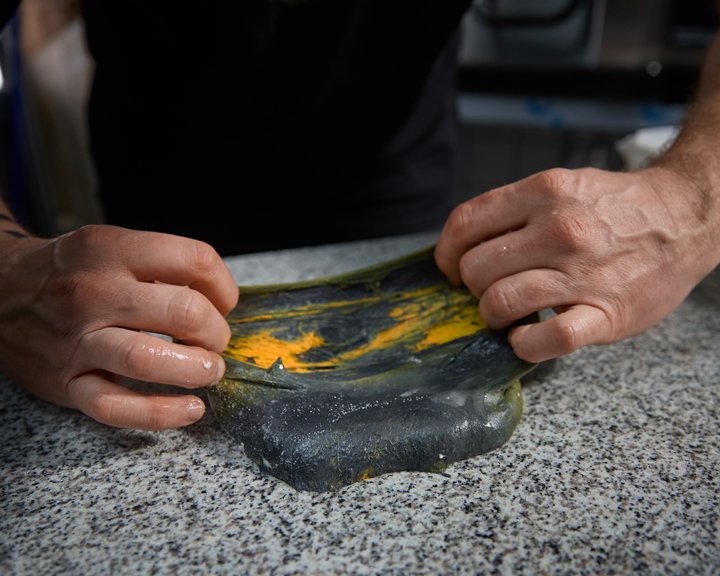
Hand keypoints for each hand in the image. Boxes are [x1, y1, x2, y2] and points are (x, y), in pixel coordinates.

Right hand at [0, 225, 238, 429]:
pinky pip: (117, 408)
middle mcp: (94, 292)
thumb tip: (220, 300)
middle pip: (184, 312)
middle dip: (216, 332)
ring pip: (150, 360)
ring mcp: (77, 340)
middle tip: (214, 340)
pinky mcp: (65, 383)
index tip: (224, 302)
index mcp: (112, 250)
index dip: (224, 286)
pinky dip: (162, 413)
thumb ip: (162, 266)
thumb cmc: (71, 273)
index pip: (195, 260)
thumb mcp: (111, 247)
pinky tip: (190, 408)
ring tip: (208, 371)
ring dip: (197, 370)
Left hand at [435, 166, 719, 361]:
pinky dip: (525, 345)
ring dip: (491, 315)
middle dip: (471, 286)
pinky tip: (524, 339)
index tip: (450, 268)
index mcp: (543, 193)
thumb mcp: (562, 186)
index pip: (464, 224)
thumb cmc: (614, 208)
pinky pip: (548, 339)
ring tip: (505, 315)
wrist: (684, 219)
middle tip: (487, 290)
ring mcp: (582, 273)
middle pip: (475, 268)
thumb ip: (514, 211)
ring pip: (500, 301)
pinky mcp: (605, 313)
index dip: (446, 252)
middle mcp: (559, 230)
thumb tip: (463, 246)